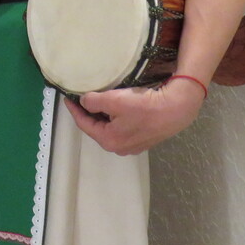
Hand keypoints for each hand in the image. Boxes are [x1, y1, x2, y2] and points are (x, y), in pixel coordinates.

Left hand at [63, 77, 204, 155]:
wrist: (176, 109)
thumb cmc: (143, 106)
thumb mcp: (114, 100)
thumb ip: (94, 101)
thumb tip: (84, 101)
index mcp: (109, 140)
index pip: (84, 124)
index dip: (74, 110)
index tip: (67, 97)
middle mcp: (120, 147)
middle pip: (97, 128)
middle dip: (88, 113)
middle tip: (81, 98)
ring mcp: (133, 145)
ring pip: (110, 128)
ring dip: (102, 115)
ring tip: (97, 101)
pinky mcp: (144, 138)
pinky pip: (122, 127)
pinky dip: (115, 117)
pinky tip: (116, 107)